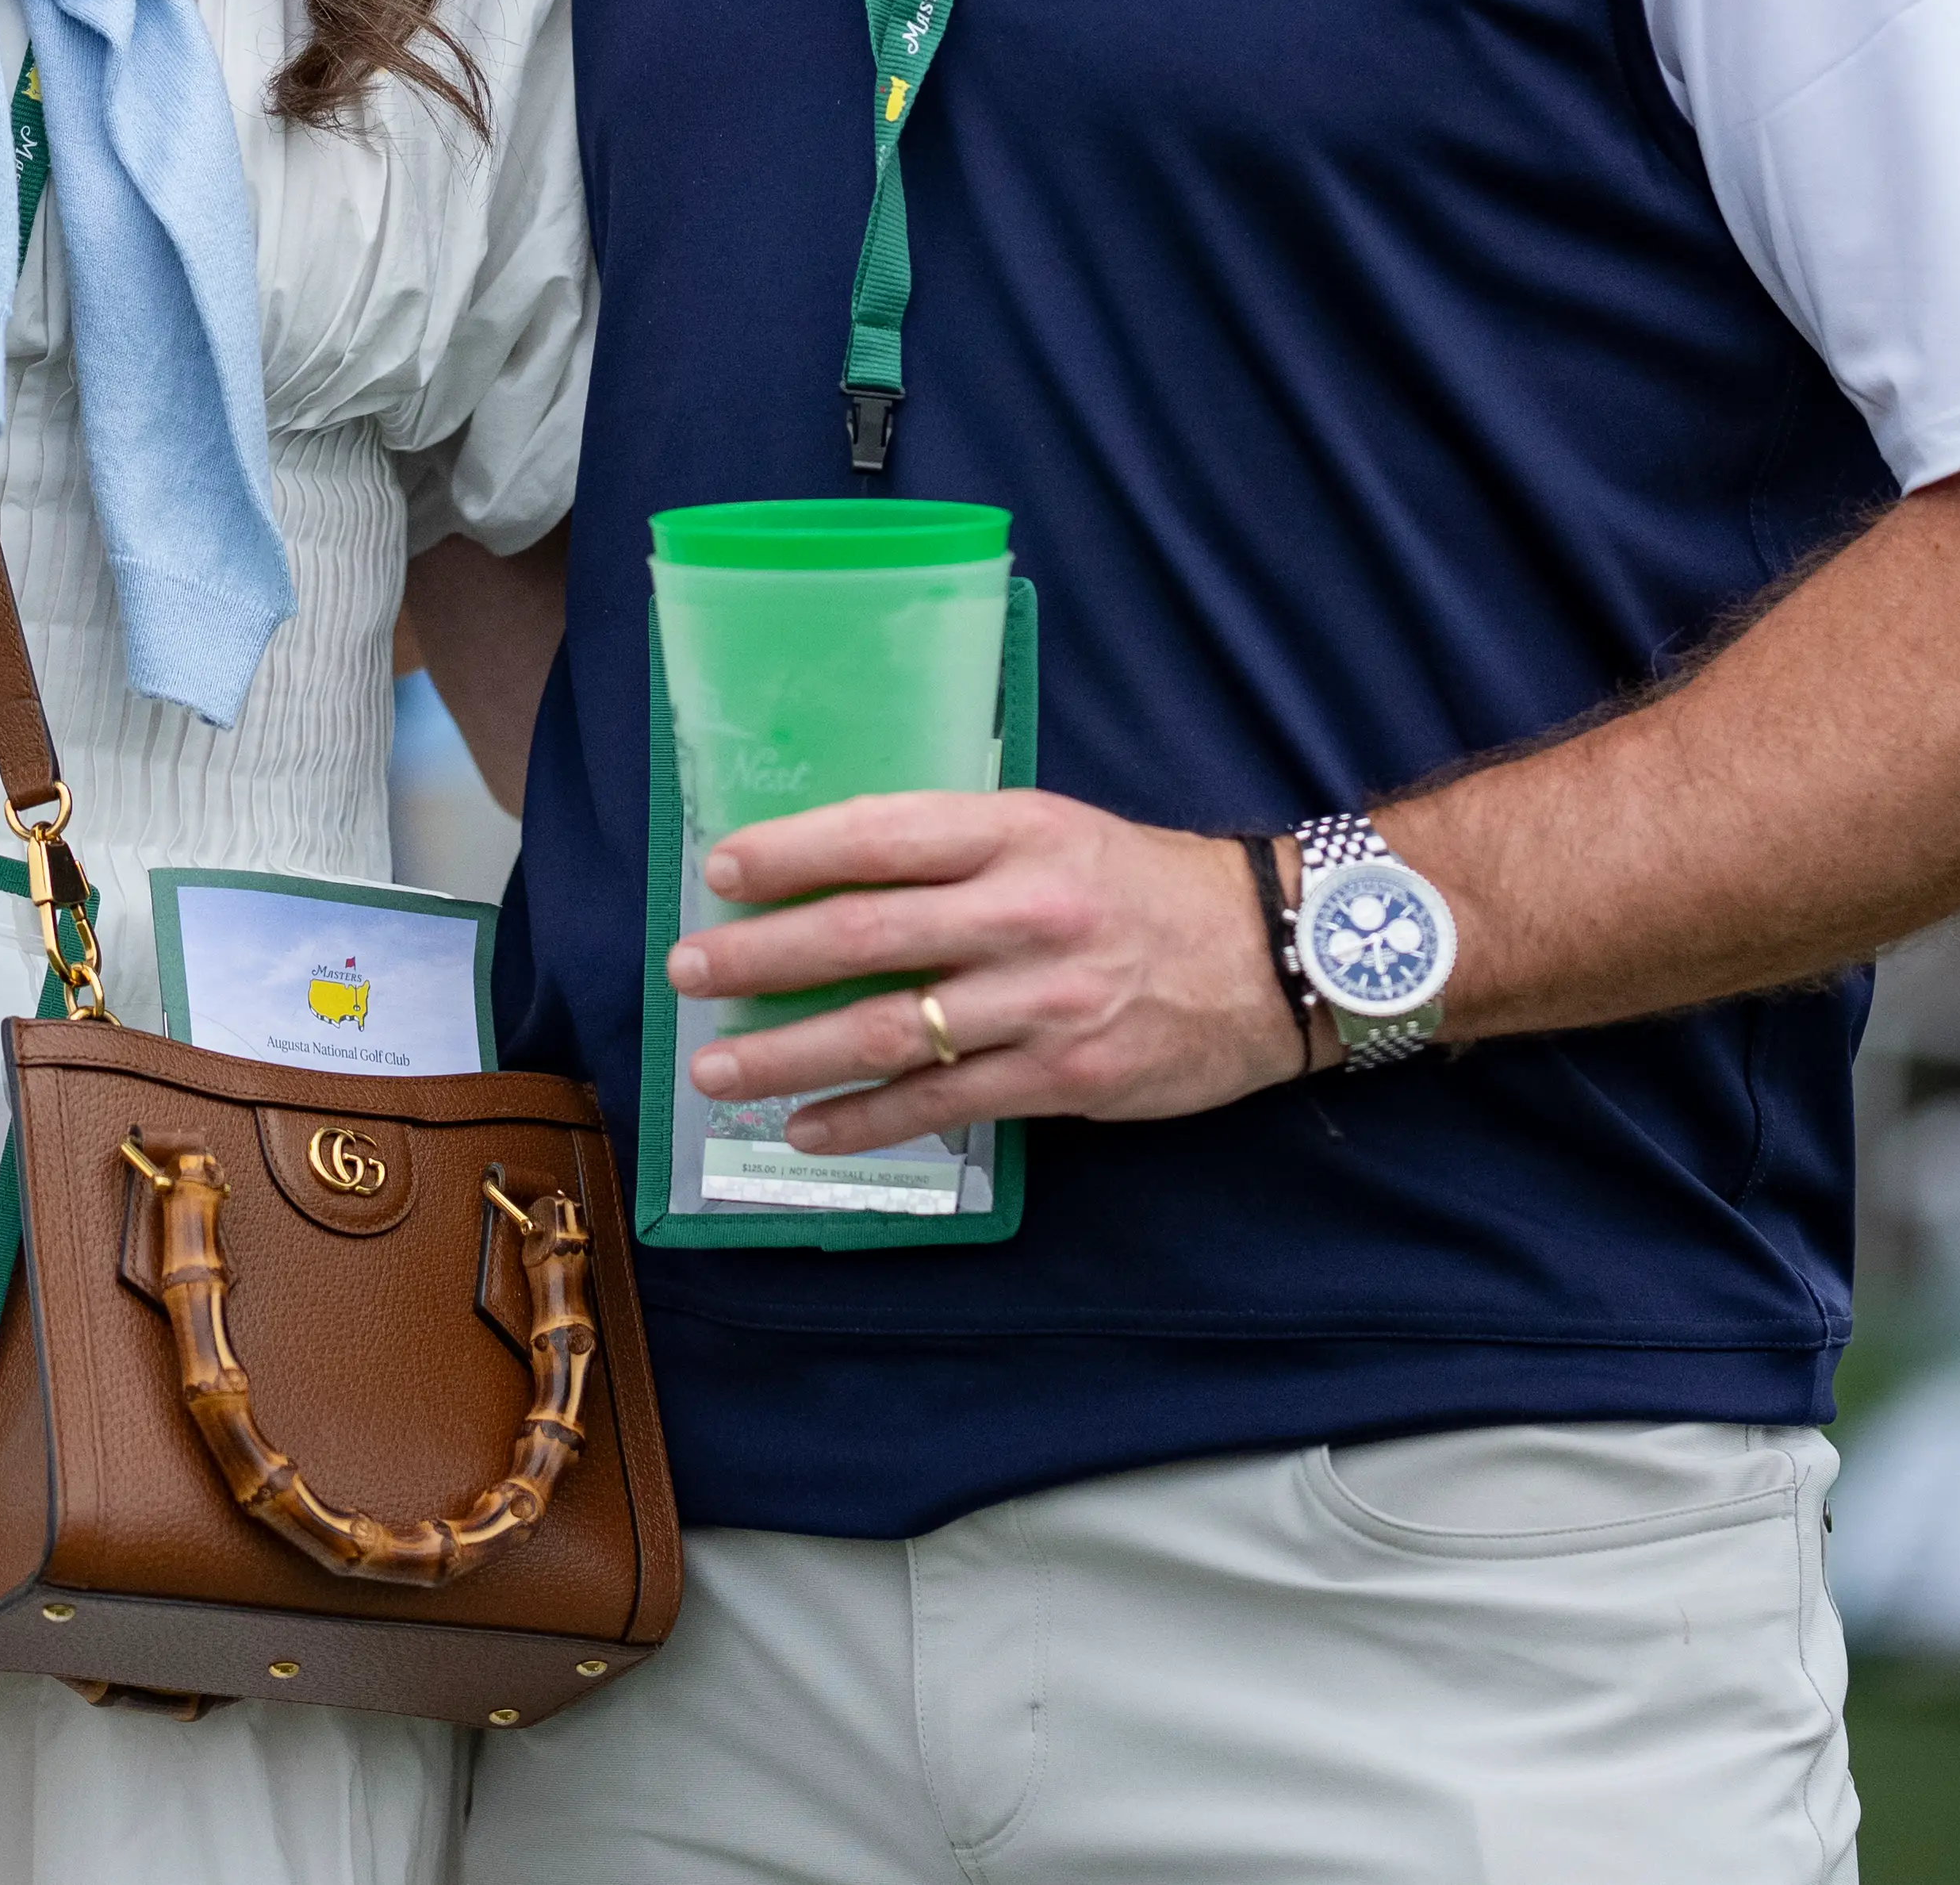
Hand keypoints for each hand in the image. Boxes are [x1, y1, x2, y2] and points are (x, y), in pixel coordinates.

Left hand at [669, 789, 1313, 1157]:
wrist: (1270, 956)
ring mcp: (1043, 1001)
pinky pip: (942, 1106)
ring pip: (890, 1031)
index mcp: (1017, 831)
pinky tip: (807, 1130)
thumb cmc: (1142, 885)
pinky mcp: (1063, 1078)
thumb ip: (959, 851)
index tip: (721, 871)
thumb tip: (838, 878)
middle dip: (762, 956)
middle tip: (689, 970)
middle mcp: (1024, 911)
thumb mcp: (1054, 830)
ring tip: (717, 1069)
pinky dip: (865, 1120)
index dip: (792, 852)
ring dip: (790, 1054)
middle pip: (866, 934)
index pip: (881, 834)